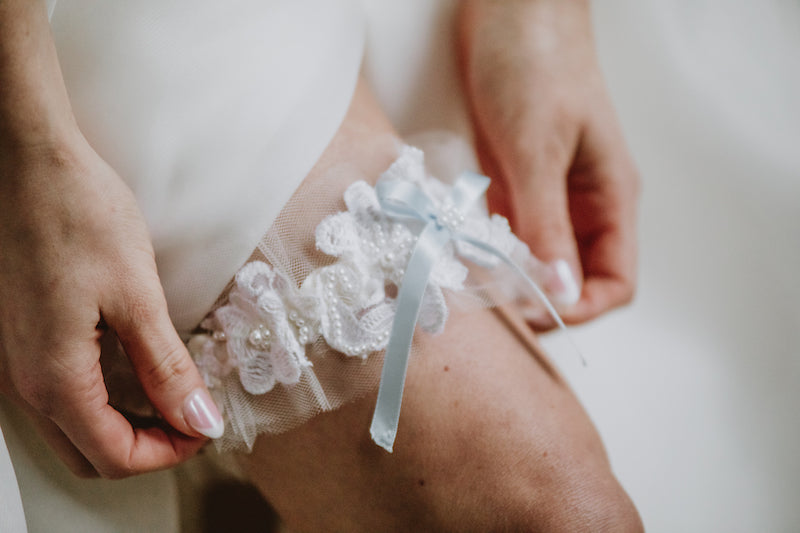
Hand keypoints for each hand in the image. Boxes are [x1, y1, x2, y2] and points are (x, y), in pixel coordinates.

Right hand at [0, 136, 222, 477]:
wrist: (27, 163)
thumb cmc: (78, 215)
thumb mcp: (137, 296)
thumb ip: (167, 368)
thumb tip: (197, 420)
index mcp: (54, 377)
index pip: (114, 456)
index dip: (168, 453)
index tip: (206, 428)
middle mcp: (24, 381)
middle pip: (89, 453)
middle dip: (145, 447)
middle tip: (191, 418)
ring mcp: (15, 362)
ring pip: (71, 428)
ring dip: (123, 426)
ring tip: (171, 394)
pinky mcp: (19, 340)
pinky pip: (59, 395)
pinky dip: (101, 399)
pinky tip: (134, 369)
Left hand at [459, 0, 638, 327]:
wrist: (508, 10)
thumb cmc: (537, 63)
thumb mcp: (539, 147)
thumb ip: (546, 221)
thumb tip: (556, 291)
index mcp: (609, 197)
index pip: (614, 280)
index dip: (579, 308)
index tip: (533, 315)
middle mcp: (581, 204)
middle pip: (572, 278)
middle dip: (539, 301)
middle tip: (494, 309)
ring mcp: (544, 195)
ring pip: (535, 260)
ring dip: (508, 279)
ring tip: (473, 285)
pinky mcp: (512, 182)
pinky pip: (505, 234)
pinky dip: (487, 250)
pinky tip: (461, 253)